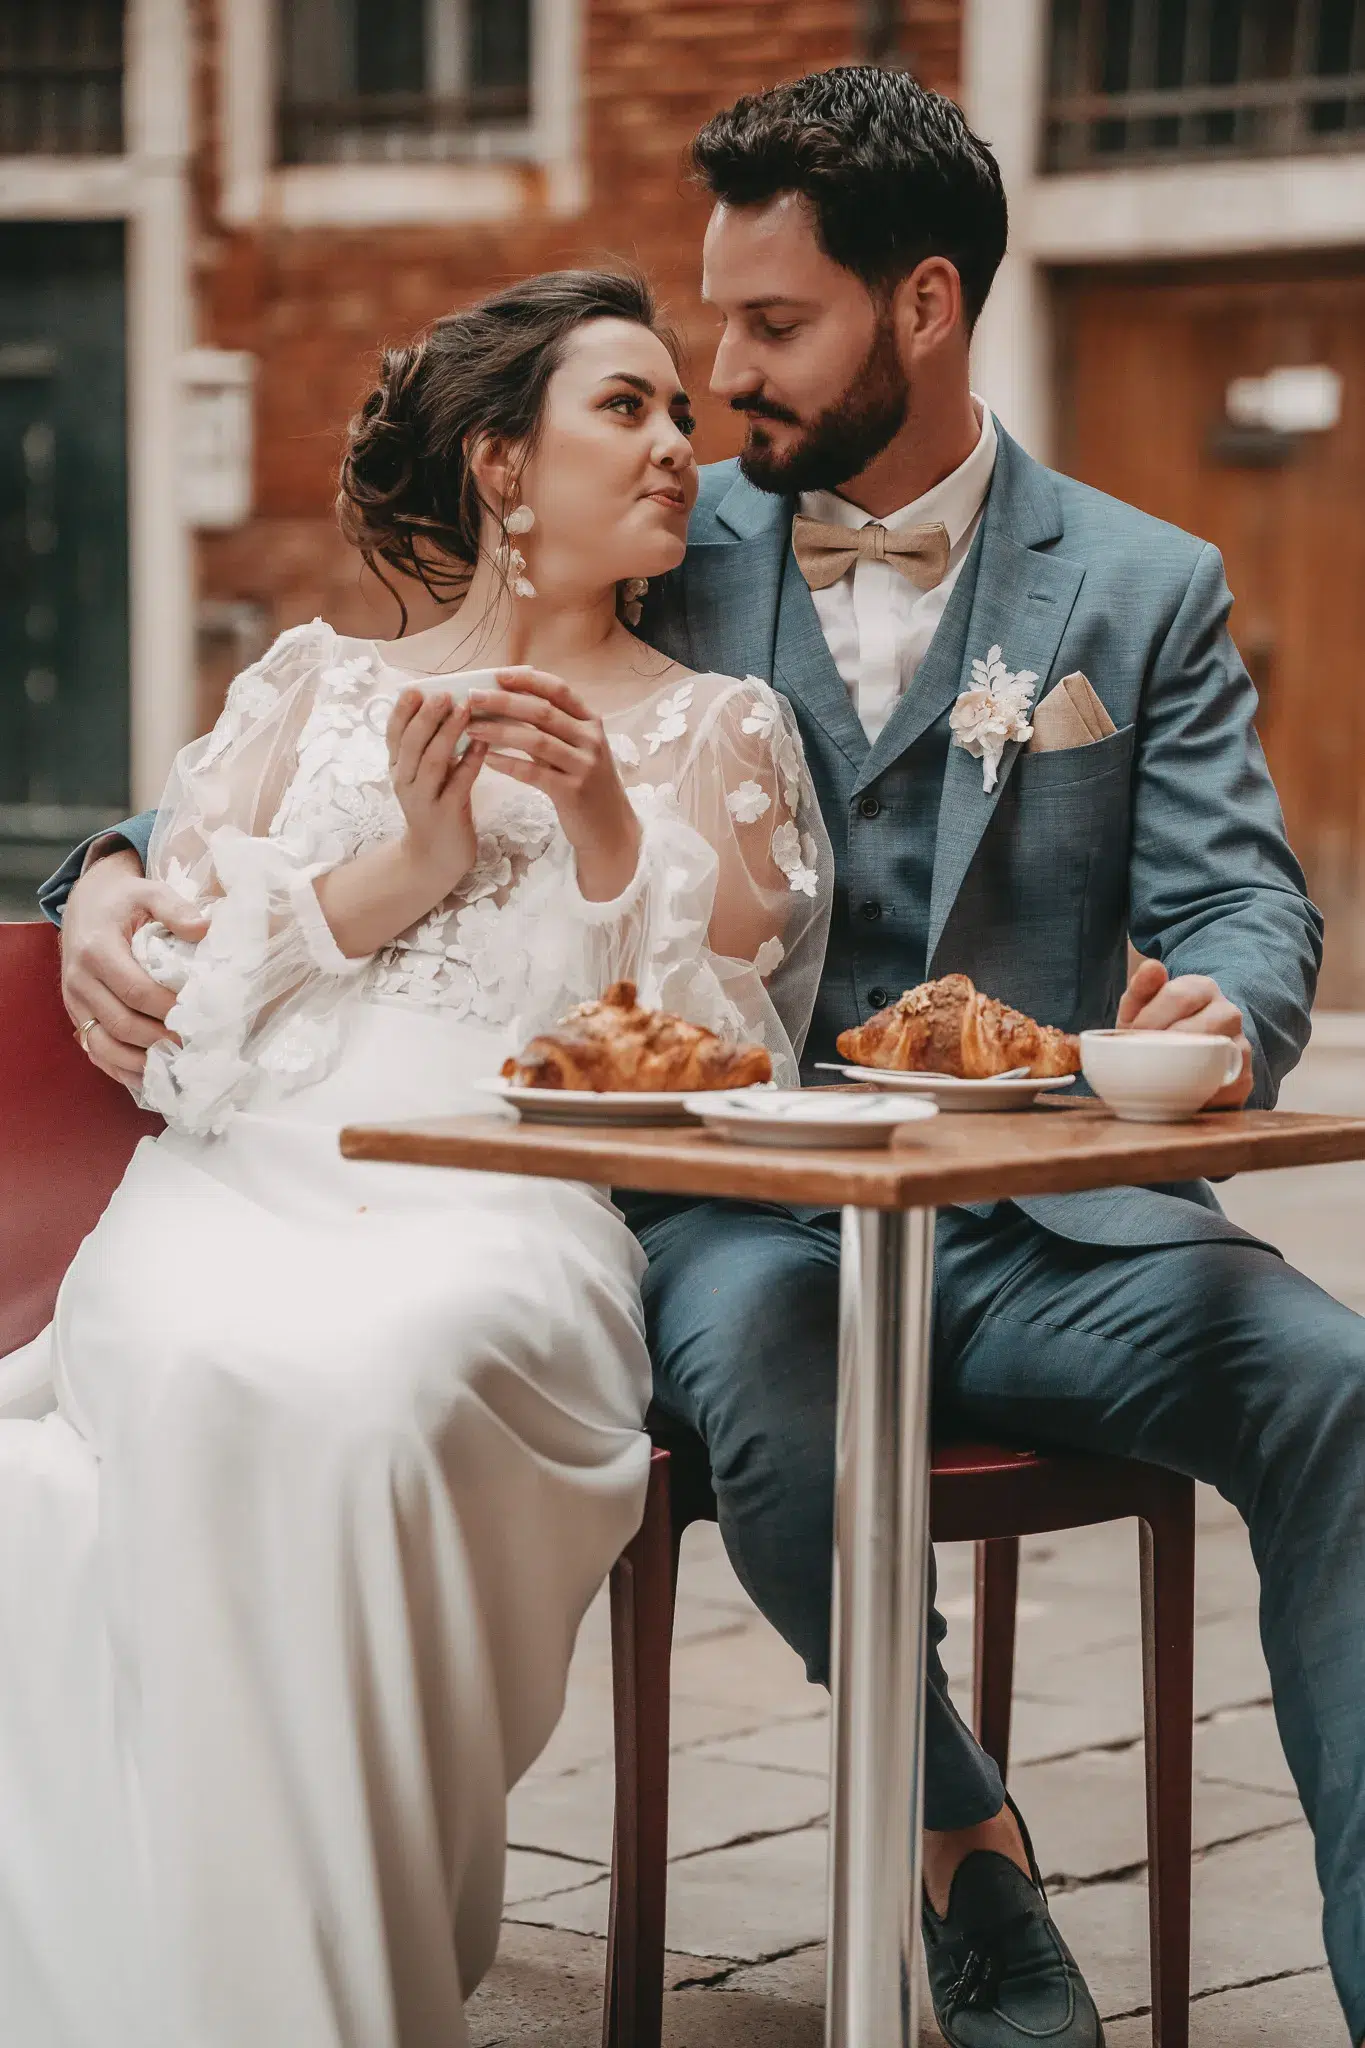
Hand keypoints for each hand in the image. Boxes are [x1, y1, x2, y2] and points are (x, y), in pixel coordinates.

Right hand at [61, 846, 208, 1086]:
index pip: (136, 991)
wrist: (86, 902)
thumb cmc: (123, 899)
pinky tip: (147, 1078)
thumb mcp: (149, 891)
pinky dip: (119, 1068)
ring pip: (103, 1045)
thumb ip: (175, 908)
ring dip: (139, 1062)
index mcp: (97, 950)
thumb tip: (204, 929)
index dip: (168, 1010)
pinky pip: (93, 1049)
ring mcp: (74, 1001)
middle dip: (159, 1041)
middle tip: (194, 1048)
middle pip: (121, 1024)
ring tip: (174, 1068)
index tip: (198, 1019)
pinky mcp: (76, 1014)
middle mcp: (79, 980)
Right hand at [386, 687, 487, 893]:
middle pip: (411, 744)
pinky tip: (485, 744)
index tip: (415, 688)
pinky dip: (471, 761)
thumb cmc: (436, 805)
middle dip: (427, 716)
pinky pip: (459, 783)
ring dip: (448, 733)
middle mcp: (405, 781)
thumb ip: (430, 745)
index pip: (393, 734)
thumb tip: (449, 704)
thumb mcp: (424, 774)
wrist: (436, 857)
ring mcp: (424, 799)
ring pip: (432, 761)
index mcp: (398, 767)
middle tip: (444, 693)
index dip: (402, 711)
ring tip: (465, 709)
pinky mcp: (447, 814)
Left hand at [468, 668, 640, 900]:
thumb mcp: (577, 749)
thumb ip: (552, 727)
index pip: (558, 690)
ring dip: (499, 731)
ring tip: (471, 728)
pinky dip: (507, 763)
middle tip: (473, 697)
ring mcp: (584, 765)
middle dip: (504, 701)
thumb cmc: (586, 784)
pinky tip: (486, 759)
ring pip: (535, 741)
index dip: (527, 680)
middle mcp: (590, 739)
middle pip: (542, 712)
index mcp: (591, 722)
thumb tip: (510, 701)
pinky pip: (533, 772)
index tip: (498, 674)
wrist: (609, 828)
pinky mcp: (572, 791)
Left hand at [1117, 957, 1252, 1107]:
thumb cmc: (1155, 1029)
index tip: (1133, 1036)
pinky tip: (1181, 1095)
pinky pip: (1228, 1087)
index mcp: (1202, 988)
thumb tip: (1152, 966)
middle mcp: (1228, 1012)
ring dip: (1184, 1070)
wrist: (1176, 1058)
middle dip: (1165, 1045)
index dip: (1150, 1019)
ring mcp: (1240, 1044)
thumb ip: (1141, 987)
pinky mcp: (1243, 1077)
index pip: (1179, 995)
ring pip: (1219, 1055)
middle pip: (1201, 1026)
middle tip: (1143, 1059)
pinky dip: (1202, 1094)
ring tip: (1159, 1077)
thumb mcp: (1139, 1007)